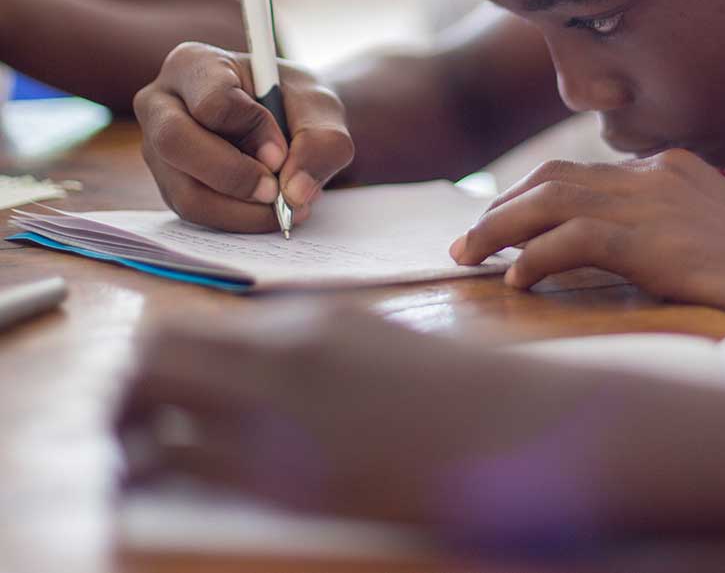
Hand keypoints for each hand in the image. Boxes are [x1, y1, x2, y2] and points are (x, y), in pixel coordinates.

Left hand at [116, 305, 594, 535]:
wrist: (515, 428)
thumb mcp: (379, 348)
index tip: (155, 390)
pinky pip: (180, 462)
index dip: (161, 360)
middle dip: (127, 388)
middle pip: (157, 352)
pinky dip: (153, 471)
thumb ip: (314, 350)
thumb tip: (256, 371)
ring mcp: (281, 409)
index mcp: (309, 320)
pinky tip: (165, 485)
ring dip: (128, 428)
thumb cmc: (459, 396)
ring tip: (137, 456)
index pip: (195, 324)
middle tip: (130, 423)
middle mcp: (282, 352)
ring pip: (149, 400)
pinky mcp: (286, 474)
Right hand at [133, 42, 353, 231]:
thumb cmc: (297, 103)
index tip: (283, 151)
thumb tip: (295, 191)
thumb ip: (321, 142)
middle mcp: (161, 104)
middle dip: (233, 176)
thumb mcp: (321, 108)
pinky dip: (237, 219)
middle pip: (175, 143)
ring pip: (185, 190)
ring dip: (241, 208)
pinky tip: (268, 211)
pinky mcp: (168, 184)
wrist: (292, 123)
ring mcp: (157, 149)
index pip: (212, 101)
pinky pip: (195, 213)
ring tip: (284, 205)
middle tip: (278, 192)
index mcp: (194, 64)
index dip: (252, 130)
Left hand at [451, 150, 724, 367]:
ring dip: (502, 229)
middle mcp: (658, 173)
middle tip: (465, 244)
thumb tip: (608, 257)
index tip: (498, 226)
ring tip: (468, 258)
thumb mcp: (709, 242)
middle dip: (502, 209)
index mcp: (670, 168)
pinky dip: (536, 257)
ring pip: (555, 202)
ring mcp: (659, 203)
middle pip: (555, 179)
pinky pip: (577, 240)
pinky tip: (515, 280)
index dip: (529, 198)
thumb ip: (660, 235)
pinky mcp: (660, 242)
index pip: (579, 173)